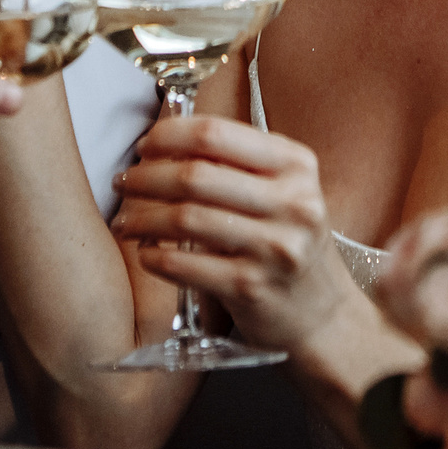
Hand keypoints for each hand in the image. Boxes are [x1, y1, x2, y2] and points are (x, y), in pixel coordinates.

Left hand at [110, 113, 365, 353]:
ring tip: (125, 220)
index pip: (216, 133)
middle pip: (196, 176)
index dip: (168, 136)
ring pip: (187, 219)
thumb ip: (238, 163)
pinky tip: (146, 253)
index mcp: (296, 165)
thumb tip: (165, 139)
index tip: (144, 146)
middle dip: (147, 177)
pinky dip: (156, 257)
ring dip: (143, 217)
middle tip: (124, 181)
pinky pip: (187, 266)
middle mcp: (293, 202)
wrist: (323, 314)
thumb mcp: (283, 191)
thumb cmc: (289, 242)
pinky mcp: (253, 288)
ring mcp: (275, 247)